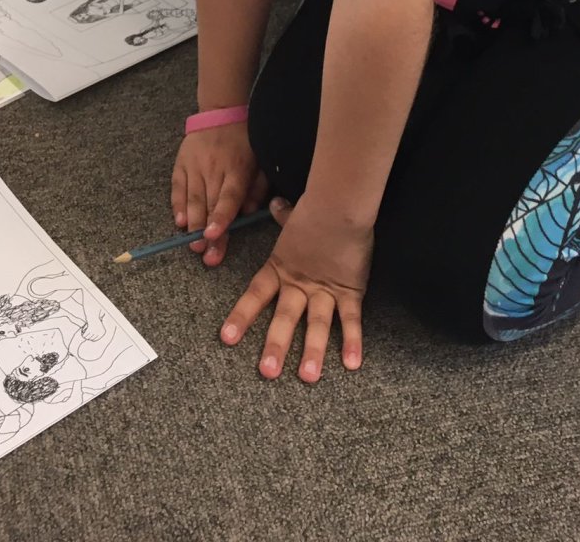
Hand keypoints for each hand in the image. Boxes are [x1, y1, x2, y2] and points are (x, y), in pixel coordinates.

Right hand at [171, 124, 266, 265]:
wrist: (221, 112)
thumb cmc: (245, 143)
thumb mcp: (260, 162)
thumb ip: (257, 188)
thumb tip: (248, 213)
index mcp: (237, 168)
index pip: (228, 197)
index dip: (221, 217)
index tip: (214, 236)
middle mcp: (213, 168)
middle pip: (210, 205)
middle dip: (207, 233)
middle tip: (207, 256)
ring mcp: (194, 166)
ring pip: (192, 199)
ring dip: (192, 225)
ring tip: (193, 245)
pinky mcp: (181, 164)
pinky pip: (177, 189)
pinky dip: (177, 206)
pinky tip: (180, 223)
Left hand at [221, 196, 369, 383]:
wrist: (341, 205)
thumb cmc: (316, 208)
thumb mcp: (294, 215)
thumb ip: (283, 215)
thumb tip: (275, 204)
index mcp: (281, 267)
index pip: (256, 294)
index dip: (242, 316)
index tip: (227, 338)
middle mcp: (300, 283)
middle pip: (285, 317)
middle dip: (276, 344)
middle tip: (267, 372)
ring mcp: (325, 289)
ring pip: (317, 324)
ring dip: (313, 351)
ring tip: (308, 376)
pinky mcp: (350, 290)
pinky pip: (351, 319)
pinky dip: (353, 340)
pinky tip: (352, 364)